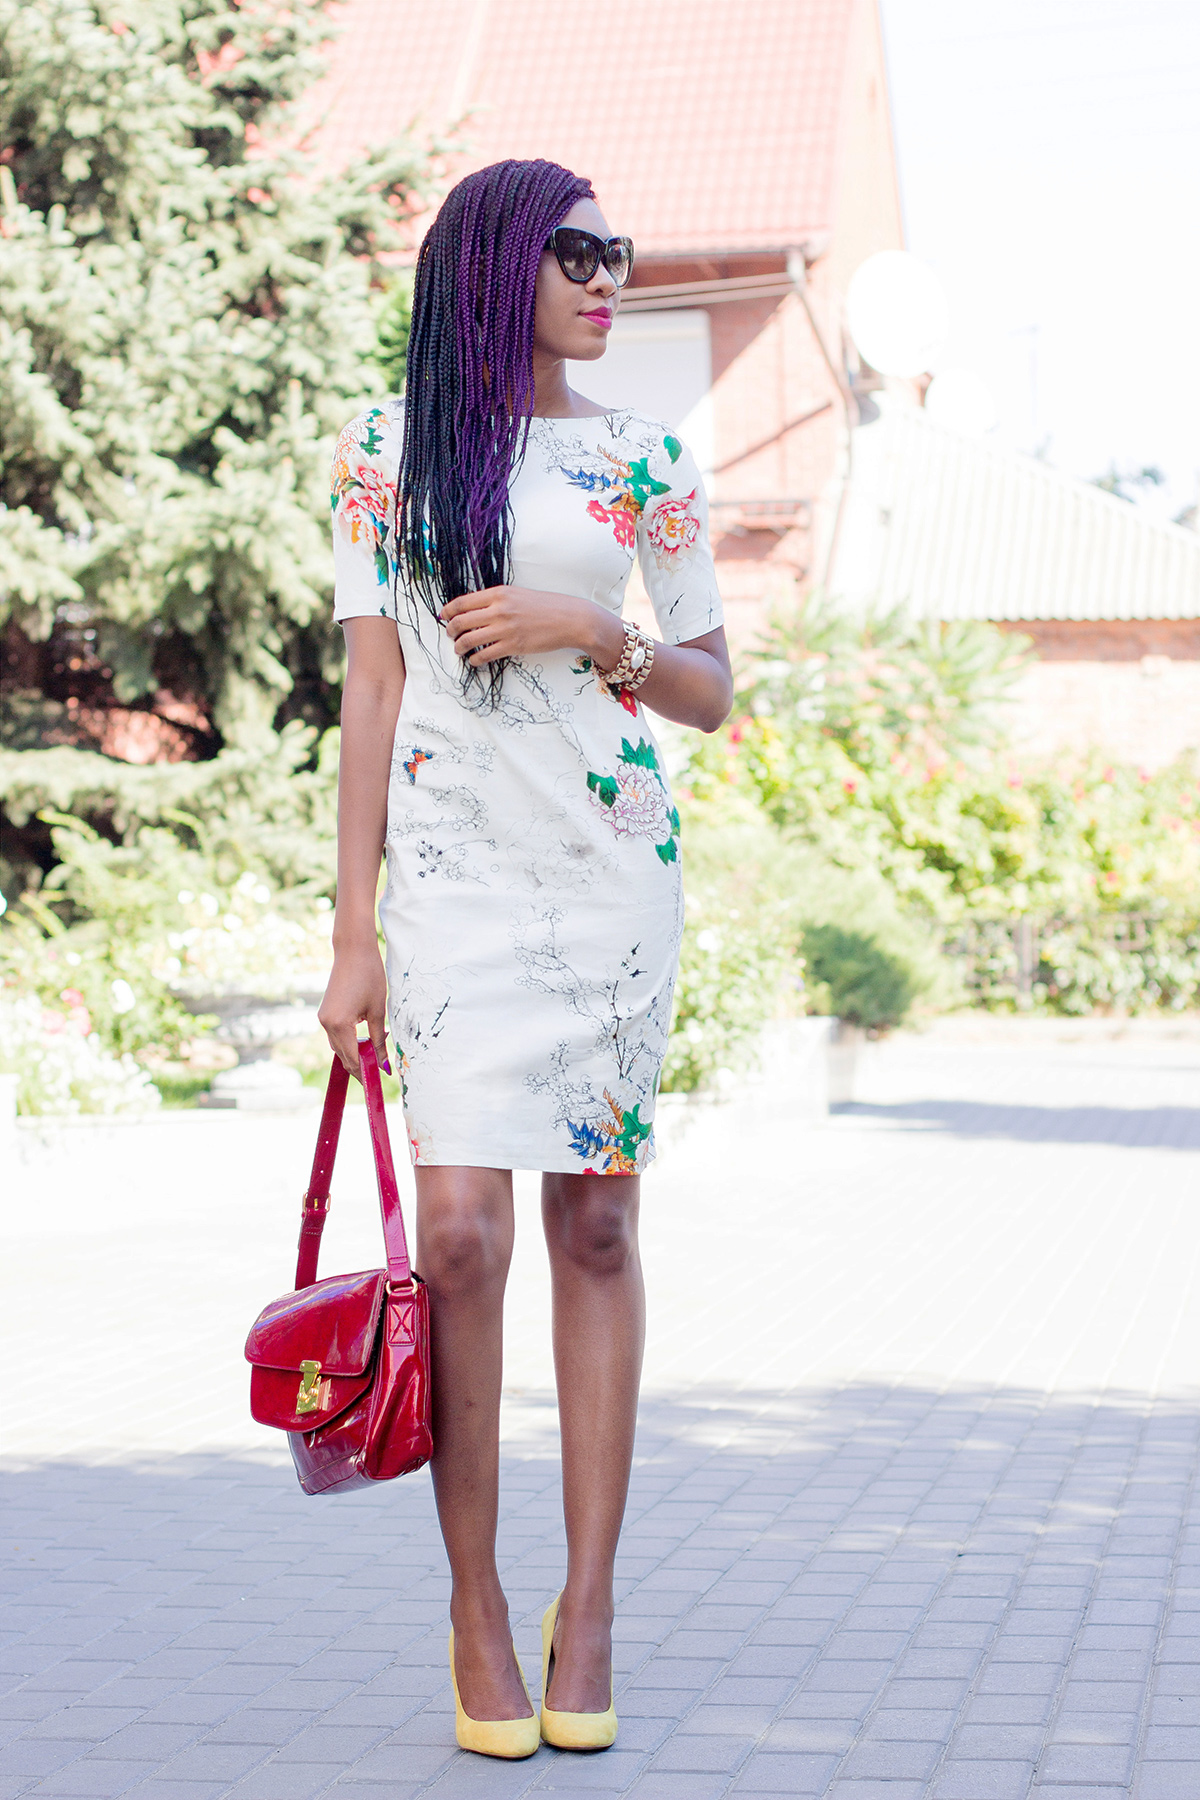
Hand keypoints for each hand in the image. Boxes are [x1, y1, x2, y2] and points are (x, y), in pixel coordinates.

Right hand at [318, 942, 389, 1082]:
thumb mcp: (377, 1011)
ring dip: (354, 1054)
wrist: (353, 951)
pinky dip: (348, 1042)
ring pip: (338, 1047)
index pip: (352, 1058)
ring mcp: (323, 1018)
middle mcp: (326, 1024)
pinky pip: (336, 1035)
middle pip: (343, 1056)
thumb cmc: (369, 977)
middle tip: (377, 1074)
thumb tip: (384, 1064)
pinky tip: (363, 1042)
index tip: (378, 1082)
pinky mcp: (325, 1012)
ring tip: (373, 1059)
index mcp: (339, 1025)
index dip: (365, 1072)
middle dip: (359, 1067)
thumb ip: (379, 1041)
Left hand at [441, 585, 608, 665]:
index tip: (444, 617)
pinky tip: (475, 660)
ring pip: (468, 640)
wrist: (570, 618)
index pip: (462, 602)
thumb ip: (496, 600)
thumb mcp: (518, 594)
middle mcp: (499, 609)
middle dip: (450, 630)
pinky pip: (484, 655)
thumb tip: (474, 610)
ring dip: (459, 647)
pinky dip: (474, 659)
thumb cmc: (546, 606)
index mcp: (499, 593)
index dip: (447, 611)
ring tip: (459, 649)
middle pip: (460, 621)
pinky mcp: (513, 646)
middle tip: (450, 635)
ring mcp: (505, 628)